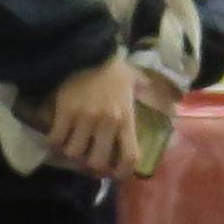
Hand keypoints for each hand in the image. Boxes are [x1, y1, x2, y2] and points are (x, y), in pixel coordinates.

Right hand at [39, 54, 141, 176]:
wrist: (87, 50)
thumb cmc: (112, 69)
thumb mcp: (135, 82)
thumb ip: (146, 94)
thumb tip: (170, 96)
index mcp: (126, 118)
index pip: (129, 157)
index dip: (121, 173)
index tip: (113, 173)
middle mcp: (107, 122)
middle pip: (97, 162)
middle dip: (91, 166)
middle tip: (87, 160)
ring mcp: (84, 118)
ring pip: (74, 153)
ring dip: (71, 155)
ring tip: (70, 149)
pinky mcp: (65, 112)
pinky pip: (56, 139)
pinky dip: (54, 144)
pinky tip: (55, 140)